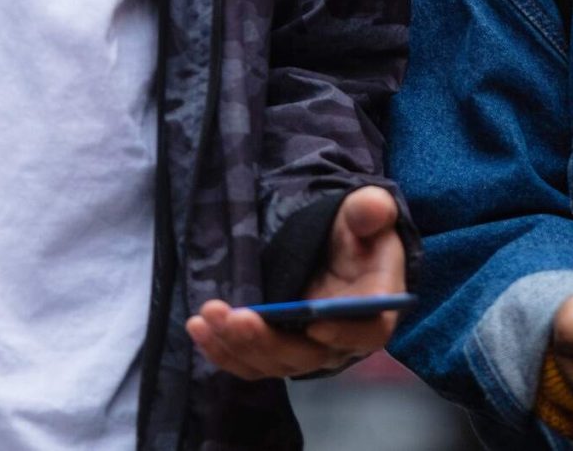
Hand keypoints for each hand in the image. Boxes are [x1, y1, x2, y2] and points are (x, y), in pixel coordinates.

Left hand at [185, 186, 405, 379]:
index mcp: (373, 309)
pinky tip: (198, 328)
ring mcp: (306, 350)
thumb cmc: (357, 232)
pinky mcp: (277, 351)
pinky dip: (223, 351)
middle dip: (268, 340)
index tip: (314, 322)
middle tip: (236, 317)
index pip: (367, 332)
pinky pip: (250, 362)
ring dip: (237, 345)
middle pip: (307, 356)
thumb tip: (372, 209)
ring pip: (272, 363)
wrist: (336, 250)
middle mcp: (340, 340)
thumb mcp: (366, 212)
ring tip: (208, 316)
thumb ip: (370, 210)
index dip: (343, 332)